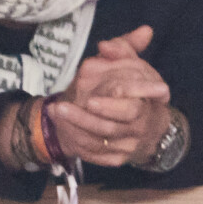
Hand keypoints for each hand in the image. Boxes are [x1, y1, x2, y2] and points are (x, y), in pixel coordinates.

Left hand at [48, 26, 171, 166]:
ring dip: (73, 127)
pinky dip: (75, 140)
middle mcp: (140, 127)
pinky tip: (60, 124)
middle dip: (84, 119)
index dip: (111, 106)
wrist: (147, 126)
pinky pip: (93, 153)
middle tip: (61, 107)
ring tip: (55, 111)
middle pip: (111, 127)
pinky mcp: (116, 158)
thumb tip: (105, 44)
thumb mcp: (134, 65)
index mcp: (147, 104)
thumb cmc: (136, 90)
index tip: (89, 101)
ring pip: (98, 142)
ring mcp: (128, 145)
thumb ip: (122, 50)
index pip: (132, 108)